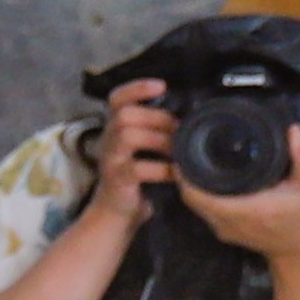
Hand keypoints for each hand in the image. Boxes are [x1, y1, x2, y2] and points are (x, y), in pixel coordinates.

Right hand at [82, 80, 175, 233]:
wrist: (117, 214)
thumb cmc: (137, 179)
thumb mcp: (145, 150)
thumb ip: (158, 132)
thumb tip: (191, 118)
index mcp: (116, 128)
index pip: (117, 98)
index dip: (136, 88)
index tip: (161, 86)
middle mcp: (108, 139)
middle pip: (124, 114)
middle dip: (156, 118)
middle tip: (178, 130)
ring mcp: (110, 160)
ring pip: (127, 135)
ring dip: (159, 140)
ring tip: (177, 151)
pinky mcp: (117, 180)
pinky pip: (137, 168)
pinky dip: (160, 168)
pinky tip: (174, 173)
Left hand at [174, 130, 299, 268]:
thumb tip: (294, 131)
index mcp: (246, 209)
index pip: (199, 195)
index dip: (185, 175)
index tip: (184, 152)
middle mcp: (229, 221)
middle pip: (190, 198)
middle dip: (185, 175)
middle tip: (187, 149)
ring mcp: (224, 229)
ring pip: (195, 205)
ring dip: (191, 185)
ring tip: (194, 159)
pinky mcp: (224, 232)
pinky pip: (203, 210)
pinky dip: (201, 195)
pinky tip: (207, 179)